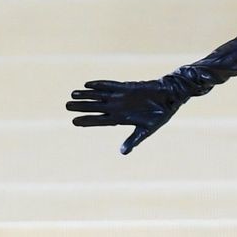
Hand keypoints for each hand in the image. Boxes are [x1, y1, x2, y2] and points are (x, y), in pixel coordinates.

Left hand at [67, 75, 192, 153]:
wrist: (170, 98)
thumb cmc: (159, 115)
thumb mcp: (146, 130)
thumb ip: (133, 140)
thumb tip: (123, 153)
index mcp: (121, 119)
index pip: (100, 120)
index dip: (87, 120)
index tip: (74, 122)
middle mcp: (118, 107)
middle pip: (95, 107)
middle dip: (82, 106)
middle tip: (67, 105)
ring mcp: (121, 96)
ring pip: (99, 95)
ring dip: (87, 94)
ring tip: (73, 93)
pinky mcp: (127, 87)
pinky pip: (111, 85)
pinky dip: (100, 84)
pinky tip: (88, 84)